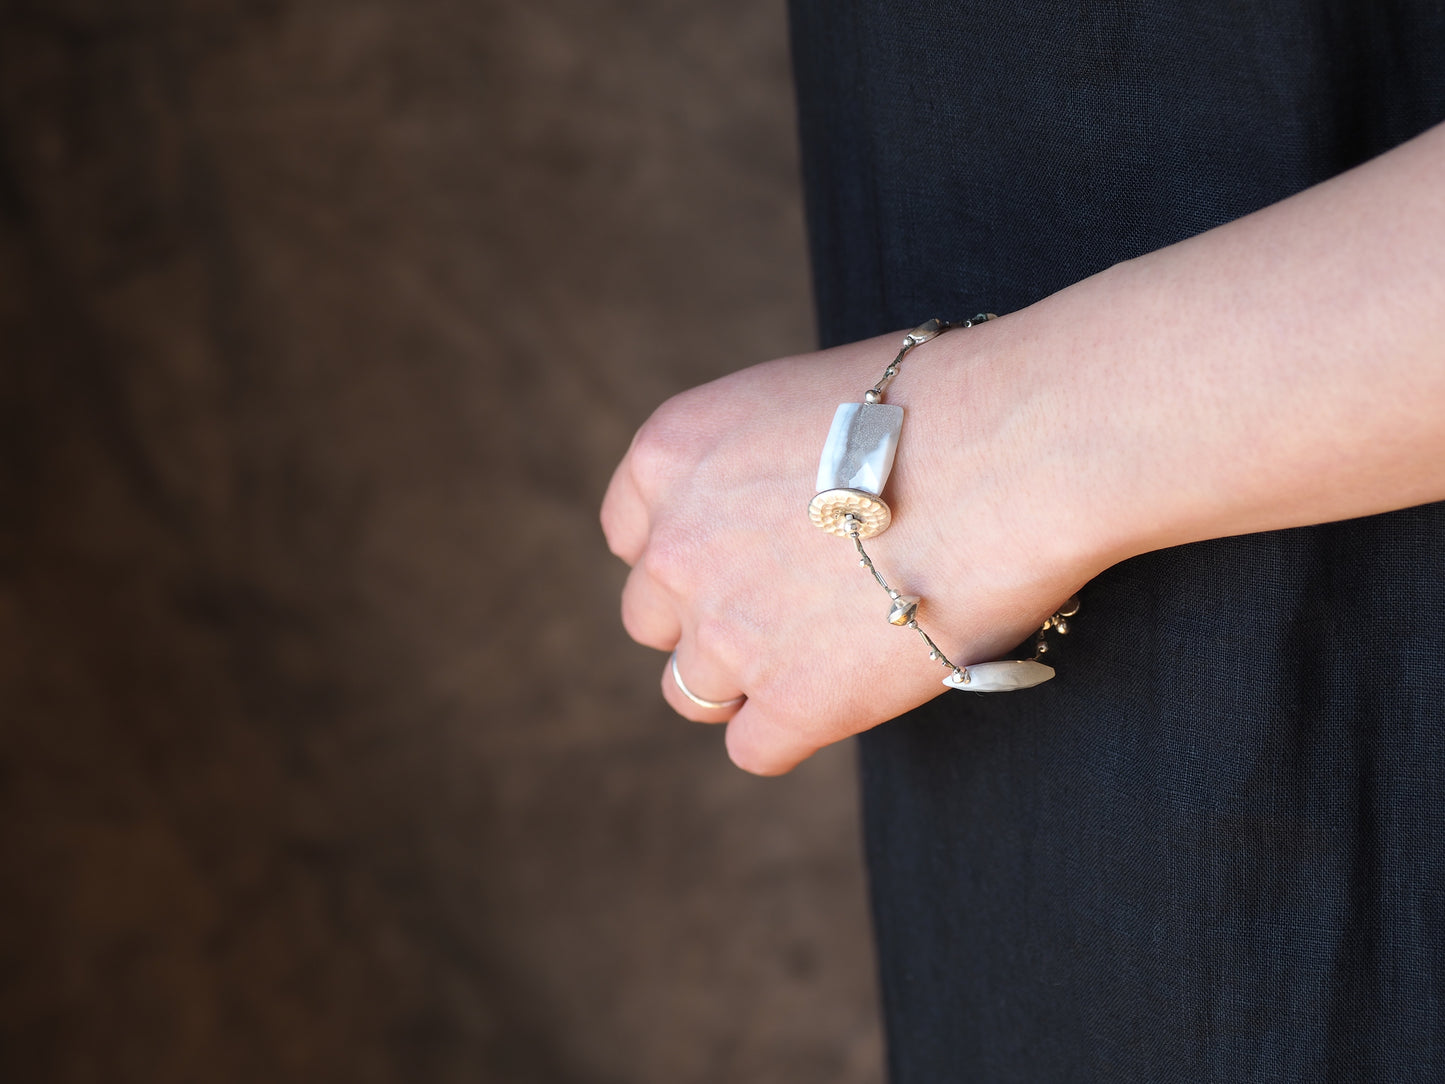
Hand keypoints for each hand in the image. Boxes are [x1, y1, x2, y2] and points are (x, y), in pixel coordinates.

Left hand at [600, 330, 1088, 774]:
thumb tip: (789, 498)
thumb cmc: (938, 405)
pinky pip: (754, 748)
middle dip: (708, 617)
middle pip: (652, 616)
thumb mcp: (807, 397)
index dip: (686, 551)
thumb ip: (763, 458)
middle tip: (786, 610)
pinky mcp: (793, 703)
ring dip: (747, 680)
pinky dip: (794, 730)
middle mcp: (676, 547)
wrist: (1008, 453)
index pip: (631, 532)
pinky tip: (845, 697)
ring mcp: (727, 633)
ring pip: (691, 691)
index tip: (738, 554)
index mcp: (672, 455)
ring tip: (823, 657)